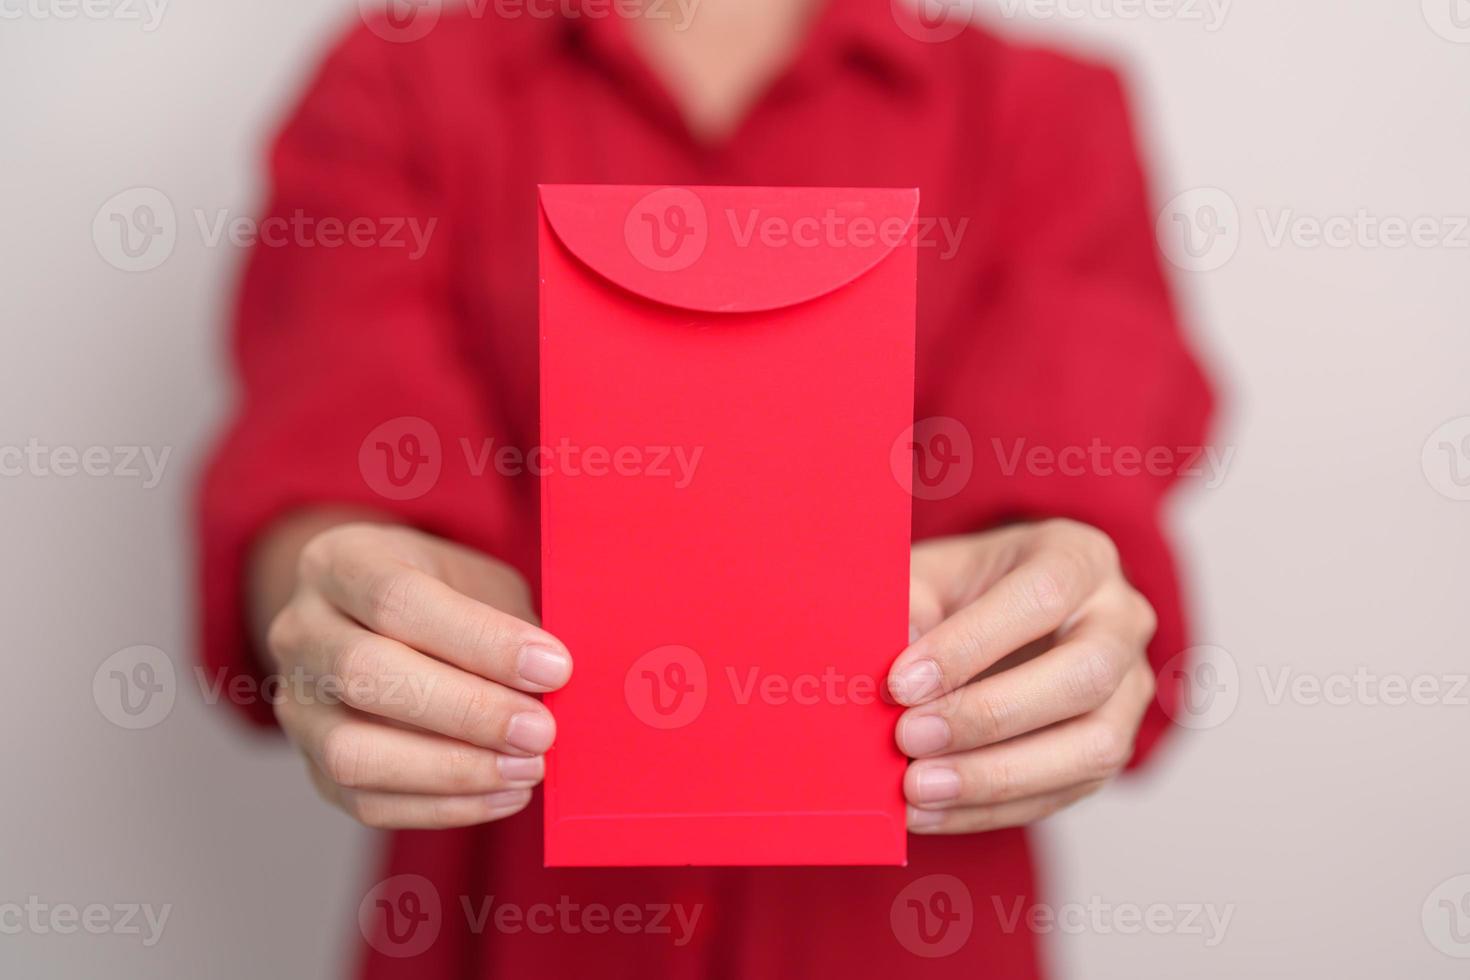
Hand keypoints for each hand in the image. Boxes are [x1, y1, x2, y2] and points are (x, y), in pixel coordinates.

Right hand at [262, 521, 571, 828]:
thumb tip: (550, 684)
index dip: (479, 639)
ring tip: (527, 769)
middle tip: (540, 730)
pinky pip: (366, 802)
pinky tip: (503, 794)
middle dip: (466, 710)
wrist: (374, 620)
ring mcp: (294, 703)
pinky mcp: (310, 765)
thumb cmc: (443, 595)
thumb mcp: (479, 581)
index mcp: (341, 561)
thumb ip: (508, 623)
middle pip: (364, 674)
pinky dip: (442, 807)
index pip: (397, 599)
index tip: (553, 668)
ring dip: (452, 770)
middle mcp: (300, 630)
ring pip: (352, 752)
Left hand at [888, 520, 1157, 833]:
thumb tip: (885, 659)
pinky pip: (1064, 793)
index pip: (1041, 597)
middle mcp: (1121, 620)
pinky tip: (930, 811)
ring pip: (1092, 748)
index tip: (901, 683)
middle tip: (908, 738)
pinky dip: (990, 809)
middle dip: (988, 716)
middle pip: (1084, 677)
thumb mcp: (928, 574)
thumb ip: (907, 605)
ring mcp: (1130, 690)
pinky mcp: (1111, 749)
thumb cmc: (961, 589)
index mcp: (1079, 557)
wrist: (996, 614)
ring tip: (917, 789)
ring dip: (996, 778)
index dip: (971, 644)